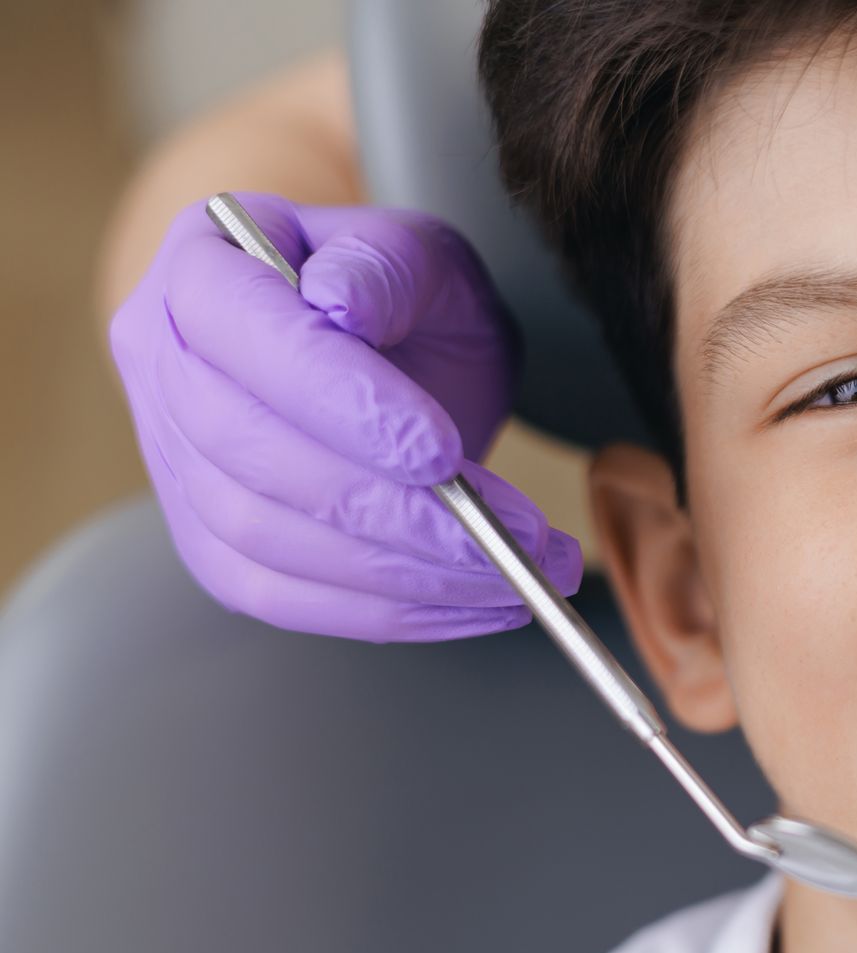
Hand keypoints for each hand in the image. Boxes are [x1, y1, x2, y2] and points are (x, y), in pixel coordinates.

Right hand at [109, 192, 581, 641]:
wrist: (390, 351)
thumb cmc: (404, 296)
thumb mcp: (421, 255)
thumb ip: (386, 266)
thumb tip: (338, 303)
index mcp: (201, 266)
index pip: (247, 334)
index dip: (339, 400)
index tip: (438, 451)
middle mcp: (161, 361)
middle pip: (250, 453)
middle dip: (389, 510)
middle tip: (508, 536)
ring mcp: (172, 458)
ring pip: (263, 537)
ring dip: (399, 572)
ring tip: (512, 573)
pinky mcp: (208, 539)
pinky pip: (279, 595)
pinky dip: (380, 611)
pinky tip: (468, 603)